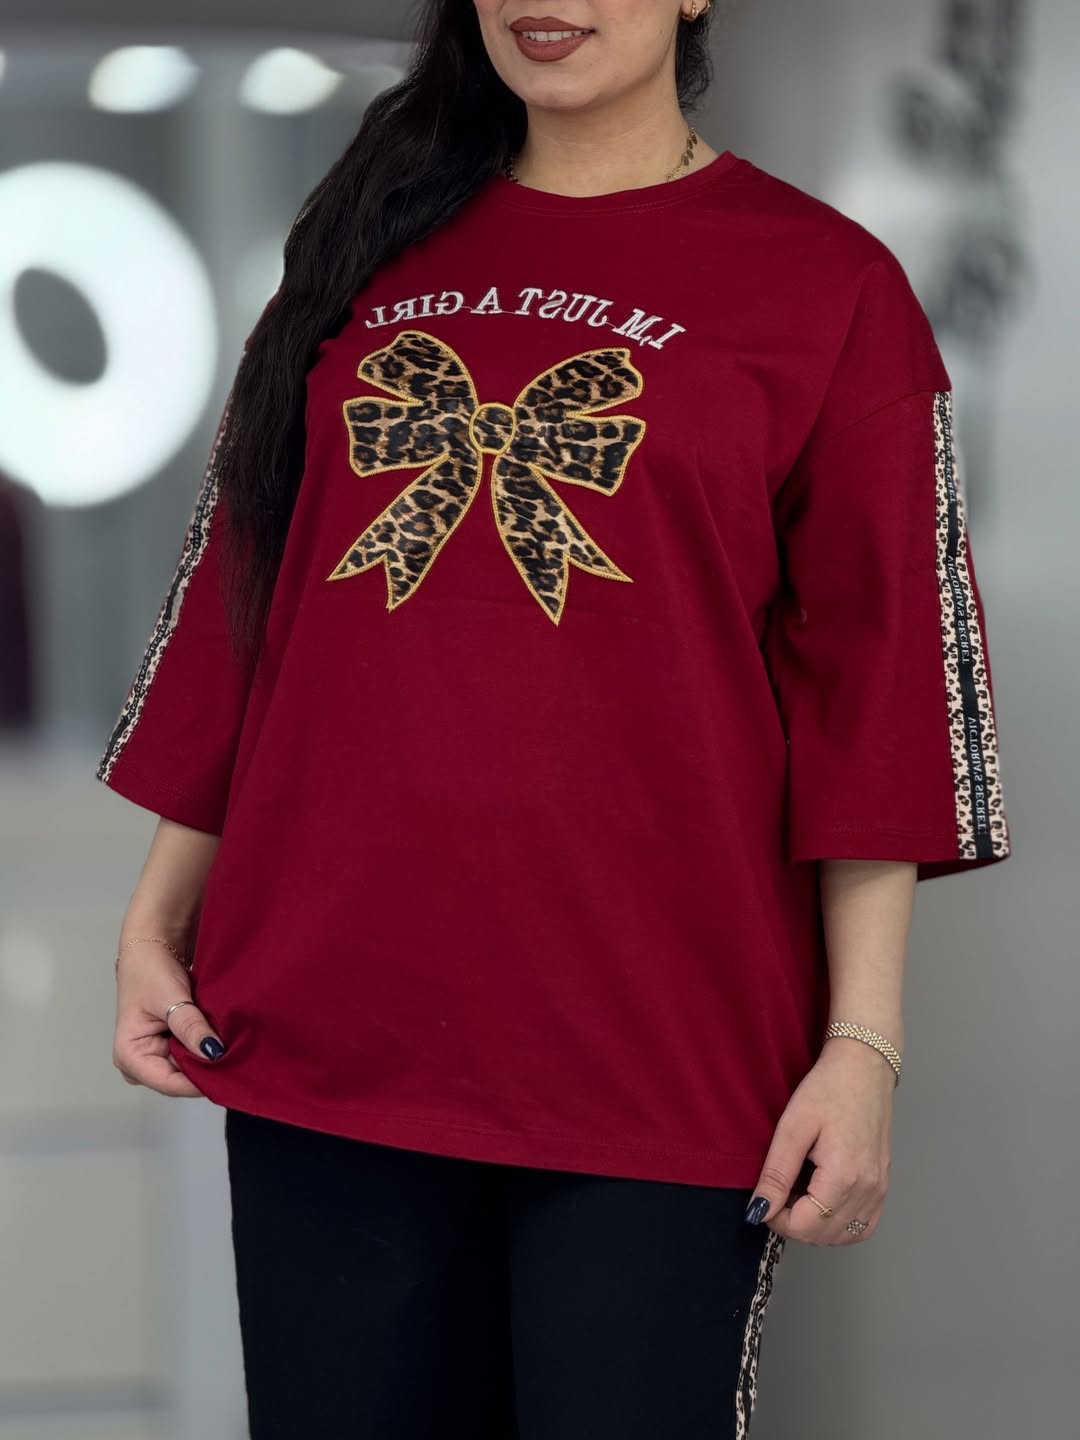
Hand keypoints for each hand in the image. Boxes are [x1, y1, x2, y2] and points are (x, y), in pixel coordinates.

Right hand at [113, 943, 225, 1096]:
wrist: (154, 945)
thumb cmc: (150, 970)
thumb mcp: (171, 999)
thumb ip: (190, 1027)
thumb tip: (212, 1053)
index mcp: (129, 1056)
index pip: (170, 1083)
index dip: (199, 1080)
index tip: (227, 1071)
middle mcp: (140, 1063)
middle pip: (180, 1079)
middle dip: (205, 1069)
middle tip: (235, 1057)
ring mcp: (155, 1055)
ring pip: (188, 1069)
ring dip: (207, 1058)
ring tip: (230, 1046)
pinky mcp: (169, 1045)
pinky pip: (192, 1055)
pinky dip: (206, 1047)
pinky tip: (222, 1039)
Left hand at [747, 1038, 894, 1245]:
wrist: (863, 1068)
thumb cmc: (828, 1089)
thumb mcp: (792, 1127)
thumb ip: (776, 1174)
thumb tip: (759, 1211)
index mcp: (844, 1175)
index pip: (806, 1227)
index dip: (777, 1220)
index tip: (764, 1200)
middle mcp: (868, 1189)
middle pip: (825, 1236)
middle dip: (794, 1225)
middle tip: (778, 1195)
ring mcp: (879, 1189)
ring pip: (845, 1236)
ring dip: (816, 1228)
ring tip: (798, 1196)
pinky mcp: (883, 1185)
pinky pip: (864, 1225)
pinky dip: (841, 1225)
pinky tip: (823, 1204)